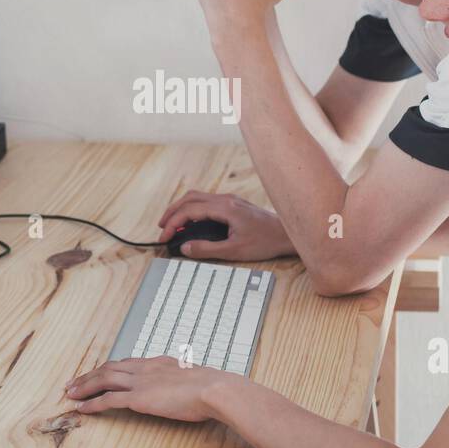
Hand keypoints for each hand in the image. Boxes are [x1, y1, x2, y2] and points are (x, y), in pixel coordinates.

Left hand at [65, 355, 240, 421]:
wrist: (212, 389)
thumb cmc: (210, 388)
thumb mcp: (194, 379)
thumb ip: (182, 382)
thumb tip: (186, 389)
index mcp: (158, 363)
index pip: (126, 363)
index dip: (109, 369)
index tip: (98, 373)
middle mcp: (145, 368)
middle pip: (109, 368)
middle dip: (89, 376)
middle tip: (73, 383)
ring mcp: (140, 382)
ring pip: (103, 380)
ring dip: (84, 387)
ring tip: (70, 394)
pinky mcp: (138, 398)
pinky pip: (108, 399)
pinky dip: (92, 404)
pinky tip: (82, 408)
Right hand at [157, 191, 294, 260]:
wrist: (286, 234)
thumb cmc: (265, 242)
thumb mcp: (234, 251)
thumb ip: (207, 249)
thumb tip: (185, 248)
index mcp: (224, 208)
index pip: (189, 211)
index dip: (173, 223)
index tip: (165, 237)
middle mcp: (225, 199)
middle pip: (189, 198)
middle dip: (172, 212)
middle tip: (161, 229)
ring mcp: (229, 199)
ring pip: (197, 197)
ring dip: (181, 208)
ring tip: (172, 224)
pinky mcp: (232, 203)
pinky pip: (206, 200)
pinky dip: (192, 208)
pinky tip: (190, 221)